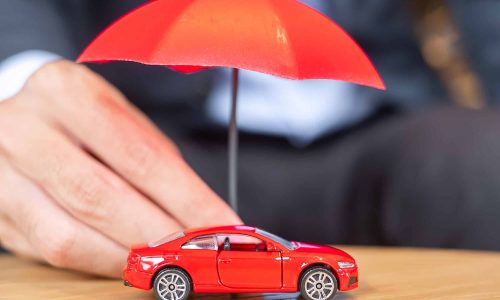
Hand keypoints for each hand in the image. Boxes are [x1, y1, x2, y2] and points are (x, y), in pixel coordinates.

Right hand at [0, 60, 240, 276]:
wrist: (21, 123)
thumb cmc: (84, 122)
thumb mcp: (122, 120)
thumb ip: (157, 163)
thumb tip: (201, 214)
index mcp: (66, 92)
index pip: (139, 155)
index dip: (186, 198)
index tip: (220, 224)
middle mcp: (25, 128)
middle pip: (102, 197)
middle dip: (160, 235)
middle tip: (199, 252)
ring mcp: (2, 173)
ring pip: (70, 235)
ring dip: (130, 257)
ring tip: (169, 262)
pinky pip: (52, 252)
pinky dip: (101, 263)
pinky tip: (131, 262)